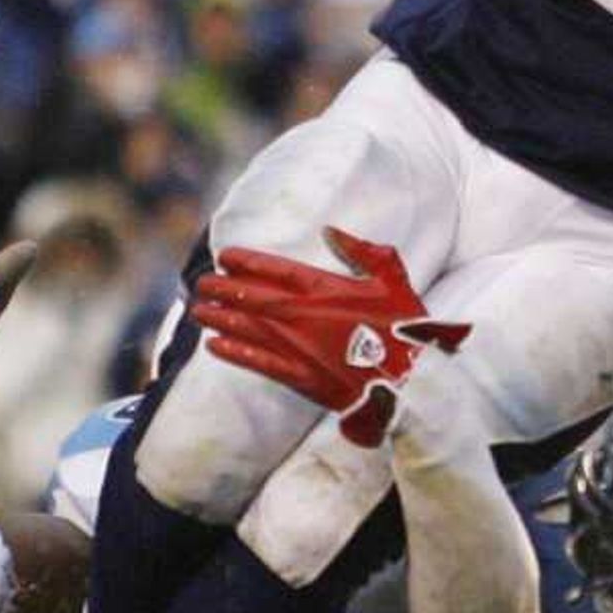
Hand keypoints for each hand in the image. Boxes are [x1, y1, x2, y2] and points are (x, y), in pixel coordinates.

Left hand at [188, 229, 469, 448]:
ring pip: (250, 329)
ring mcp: (302, 349)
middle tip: (202, 284)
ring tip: (198, 310)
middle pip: (254, 298)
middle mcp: (308, 317)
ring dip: (221, 318)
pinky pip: (260, 363)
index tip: (225, 257)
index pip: (277, 270)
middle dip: (224, 289)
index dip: (247, 262)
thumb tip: (330, 230)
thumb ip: (363, 252)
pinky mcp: (303, 379)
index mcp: (328, 290)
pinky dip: (236, 353)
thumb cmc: (407, 330)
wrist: (414, 382)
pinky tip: (215, 346)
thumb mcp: (394, 280)